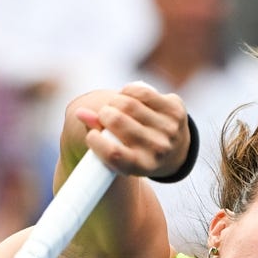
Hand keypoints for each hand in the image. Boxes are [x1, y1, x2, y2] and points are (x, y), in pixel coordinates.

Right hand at [73, 82, 189, 178]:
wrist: (176, 150)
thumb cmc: (135, 151)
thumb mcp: (118, 153)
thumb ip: (98, 133)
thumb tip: (81, 113)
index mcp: (142, 167)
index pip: (113, 154)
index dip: (96, 142)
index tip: (93, 136)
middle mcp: (158, 150)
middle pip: (117, 121)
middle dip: (104, 114)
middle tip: (104, 116)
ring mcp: (169, 129)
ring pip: (128, 103)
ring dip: (115, 102)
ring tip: (115, 107)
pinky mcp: (176, 110)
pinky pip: (142, 92)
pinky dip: (128, 91)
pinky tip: (127, 97)